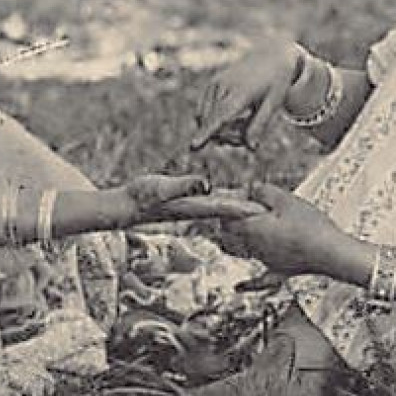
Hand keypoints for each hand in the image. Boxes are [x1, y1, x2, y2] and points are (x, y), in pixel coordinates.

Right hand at [112, 175, 266, 226]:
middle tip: (272, 211)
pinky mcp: (184, 203)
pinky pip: (211, 204)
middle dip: (248, 210)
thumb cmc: (140, 197)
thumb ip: (183, 186)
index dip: (245, 208)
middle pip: (229, 210)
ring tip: (257, 206)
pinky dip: (224, 202)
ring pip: (222, 208)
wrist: (124, 206)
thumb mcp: (162, 187)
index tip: (264, 210)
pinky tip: (227, 200)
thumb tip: (204, 185)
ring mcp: (190, 207)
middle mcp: (196, 208)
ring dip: (239, 208)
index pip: (226, 207)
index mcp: (194, 205)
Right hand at [191, 39, 303, 149]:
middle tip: (249, 137)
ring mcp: (215, 84)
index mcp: (242, 93)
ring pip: (207, 120)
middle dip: (229, 137)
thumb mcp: (273, 104)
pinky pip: (203, 113)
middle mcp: (224, 86)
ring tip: (244, 121)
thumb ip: (260, 126)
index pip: (222, 117)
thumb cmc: (275, 83)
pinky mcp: (210, 85)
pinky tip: (233, 116)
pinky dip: (214, 120)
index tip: (193, 146)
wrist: (270, 56)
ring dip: (222, 129)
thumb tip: (251, 148)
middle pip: (215, 125)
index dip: (207, 133)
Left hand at [222, 182, 352, 275]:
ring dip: (235, 243)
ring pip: (241, 253)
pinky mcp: (280, 271)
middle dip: (227, 224)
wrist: (329, 253)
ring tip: (234, 235)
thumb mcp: (286, 200)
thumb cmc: (309, 228)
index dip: (228, 206)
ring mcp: (266, 261)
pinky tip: (238, 287)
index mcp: (252, 228)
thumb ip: (264, 192)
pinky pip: (259, 281)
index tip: (234, 197)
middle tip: (234, 213)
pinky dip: (247, 284)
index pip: (226, 218)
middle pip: (228, 236)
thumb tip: (252, 189)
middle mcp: (254, 247)